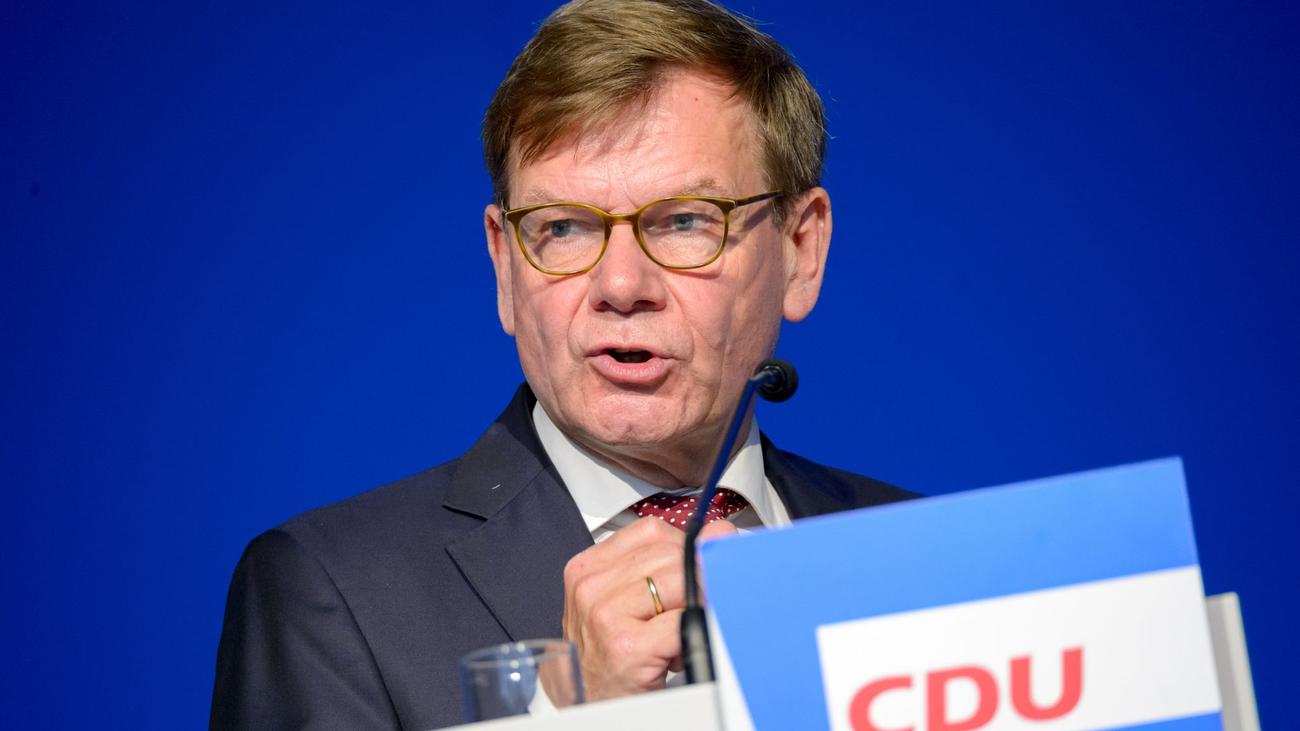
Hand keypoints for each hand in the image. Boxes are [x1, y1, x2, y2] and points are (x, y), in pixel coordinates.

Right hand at [561, 516, 736, 700]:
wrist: (591, 707)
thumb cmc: (612, 655)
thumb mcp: (633, 601)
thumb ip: (669, 562)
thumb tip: (719, 531)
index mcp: (588, 568)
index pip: (653, 532)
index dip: (684, 550)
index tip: (694, 572)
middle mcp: (591, 586)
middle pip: (671, 556)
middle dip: (693, 582)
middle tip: (684, 613)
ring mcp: (605, 615)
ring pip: (680, 583)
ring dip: (692, 608)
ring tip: (675, 635)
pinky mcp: (627, 646)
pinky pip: (683, 621)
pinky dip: (692, 632)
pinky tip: (677, 649)